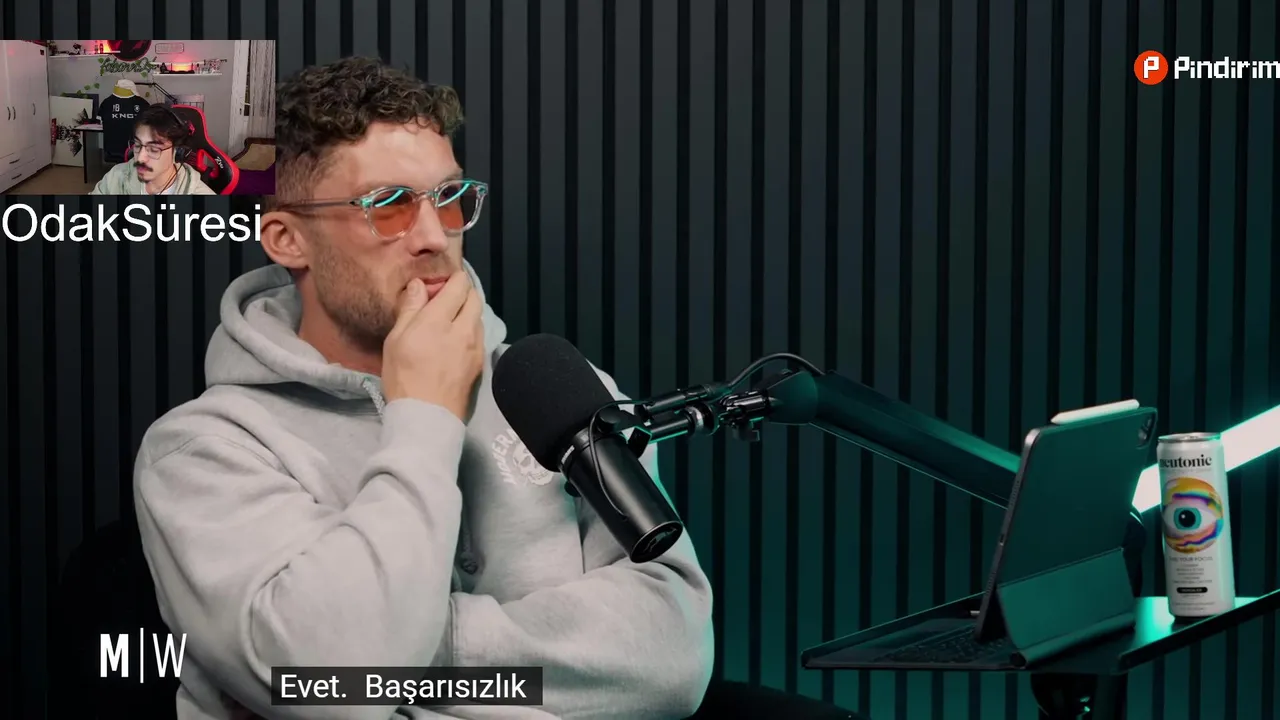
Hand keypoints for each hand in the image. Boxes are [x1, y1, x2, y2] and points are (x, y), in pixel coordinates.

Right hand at [381, 271, 484, 419]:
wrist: (427, 417)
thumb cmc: (404, 377)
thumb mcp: (396, 340)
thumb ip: (410, 309)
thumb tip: (420, 285)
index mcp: (440, 320)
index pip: (459, 285)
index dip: (452, 279)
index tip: (439, 285)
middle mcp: (464, 329)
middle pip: (474, 298)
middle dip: (462, 293)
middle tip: (443, 301)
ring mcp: (476, 347)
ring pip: (479, 317)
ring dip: (467, 312)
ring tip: (447, 323)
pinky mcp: (480, 363)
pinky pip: (479, 336)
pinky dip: (470, 331)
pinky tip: (454, 343)